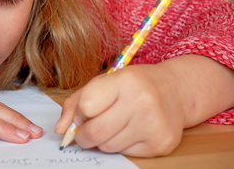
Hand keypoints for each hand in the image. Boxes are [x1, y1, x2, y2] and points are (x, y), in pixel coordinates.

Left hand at [56, 55, 233, 156]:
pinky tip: (130, 130)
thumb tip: (60, 130)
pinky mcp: (160, 144)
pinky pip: (125, 154)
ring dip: (103, 141)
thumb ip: (75, 103)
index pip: (87, 106)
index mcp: (124, 81)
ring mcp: (153, 125)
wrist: (175, 90)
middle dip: (84, 136)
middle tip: (87, 130)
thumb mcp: (102, 83)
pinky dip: (121, 146)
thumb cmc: (132, 85)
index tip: (86, 110)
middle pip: (94, 133)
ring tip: (114, 125)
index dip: (81, 112)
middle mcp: (141, 102)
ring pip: (107, 147)